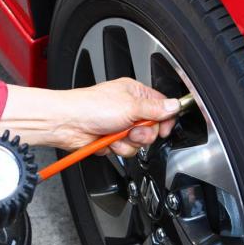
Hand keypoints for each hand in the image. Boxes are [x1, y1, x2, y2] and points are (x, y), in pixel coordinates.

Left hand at [58, 78, 178, 155]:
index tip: (163, 128)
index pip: (162, 107)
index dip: (165, 120)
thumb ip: (155, 108)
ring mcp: (120, 125)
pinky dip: (117, 148)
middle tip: (132, 129)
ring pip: (139, 142)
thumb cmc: (91, 106)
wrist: (68, 123)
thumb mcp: (130, 106)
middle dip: (143, 134)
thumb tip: (175, 105)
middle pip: (152, 129)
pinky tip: (108, 141)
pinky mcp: (111, 140)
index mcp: (135, 94)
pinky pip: (126, 150)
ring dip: (128, 142)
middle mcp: (129, 109)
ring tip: (116, 134)